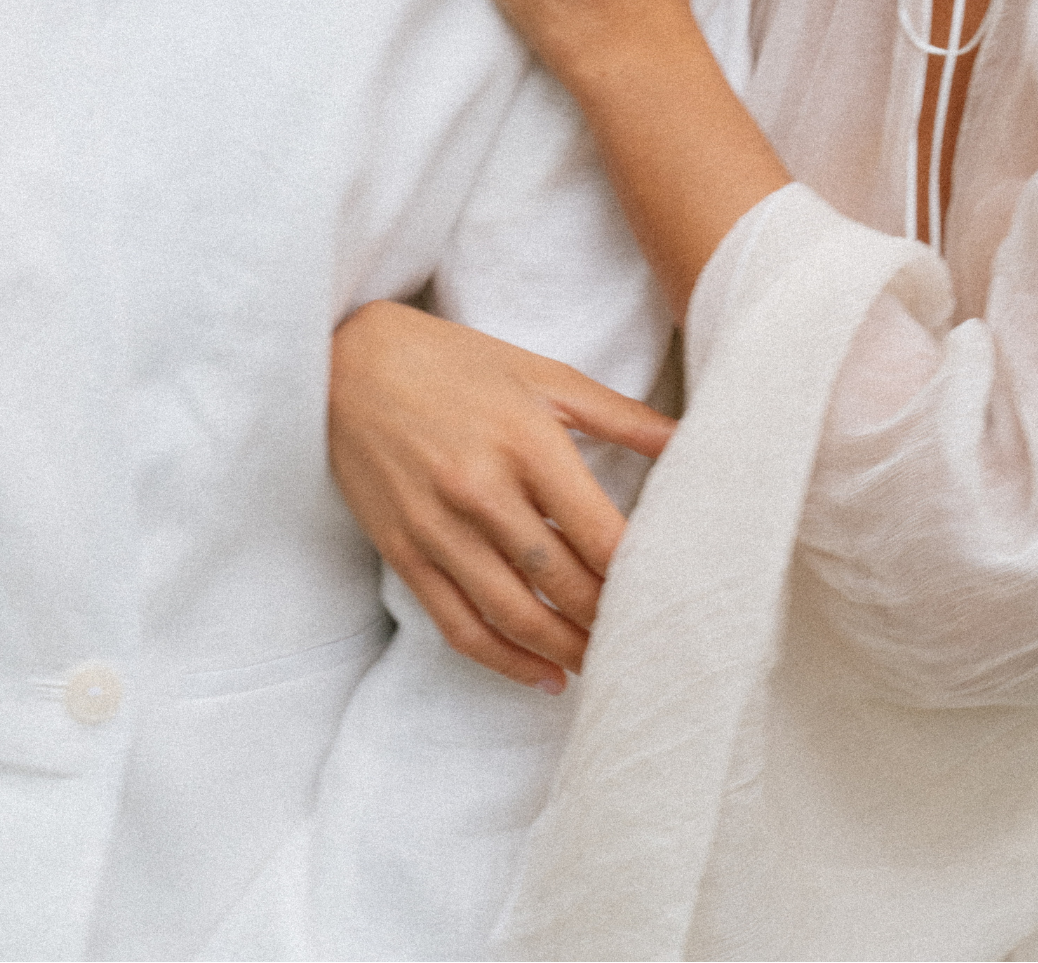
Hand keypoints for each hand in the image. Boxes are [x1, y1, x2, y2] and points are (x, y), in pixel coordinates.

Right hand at [327, 299, 674, 691]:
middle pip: (560, 578)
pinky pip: (457, 625)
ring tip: (605, 665)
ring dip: (563, 649)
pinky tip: (543, 675)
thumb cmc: (458, 364)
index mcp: (527, 444)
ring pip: (512, 614)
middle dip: (607, 617)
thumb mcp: (546, 375)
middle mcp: (481, 492)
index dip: (637, 570)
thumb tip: (690, 440)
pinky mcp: (403, 553)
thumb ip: (622, 415)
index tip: (674, 589)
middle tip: (649, 636)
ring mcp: (438, 529)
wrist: (347, 365)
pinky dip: (503, 660)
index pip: (597, 530)